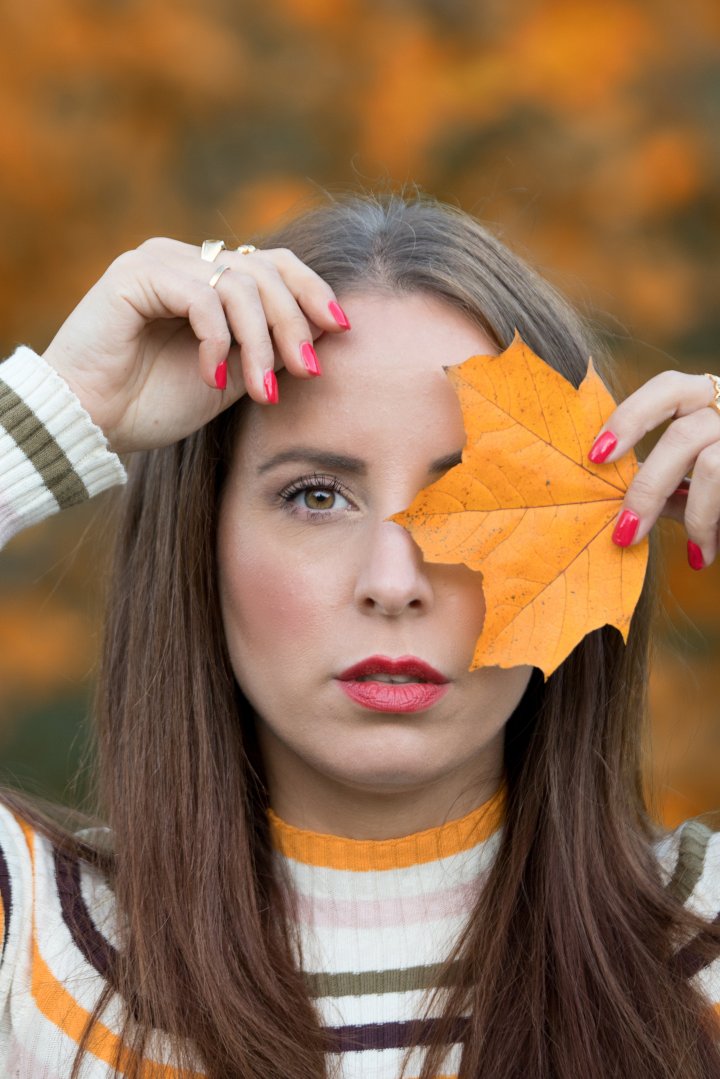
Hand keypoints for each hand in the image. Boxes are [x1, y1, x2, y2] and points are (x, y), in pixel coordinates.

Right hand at [41, 238, 349, 453]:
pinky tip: (212, 378)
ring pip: (240, 285)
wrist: (92, 423)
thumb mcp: (233, 375)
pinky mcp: (136, 274)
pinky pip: (202, 297)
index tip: (342, 330)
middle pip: (267, 271)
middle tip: (308, 372)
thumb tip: (330, 329)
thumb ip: (270, 347)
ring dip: (260, 343)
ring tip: (261, 390)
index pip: (275, 264)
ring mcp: (160, 261)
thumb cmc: (155, 404)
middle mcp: (185, 258)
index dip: (313, 291)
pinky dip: (218, 341)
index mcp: (209, 276)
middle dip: (295, 324)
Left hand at [587, 370, 719, 568]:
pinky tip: (705, 553)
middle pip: (682, 436)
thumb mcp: (701, 476)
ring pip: (711, 465)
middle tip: (624, 533)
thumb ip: (669, 482)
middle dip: (647, 489)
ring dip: (694, 516)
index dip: (629, 417)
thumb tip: (622, 508)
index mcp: (711, 397)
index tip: (596, 455)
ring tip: (694, 550)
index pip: (667, 388)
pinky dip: (713, 526)